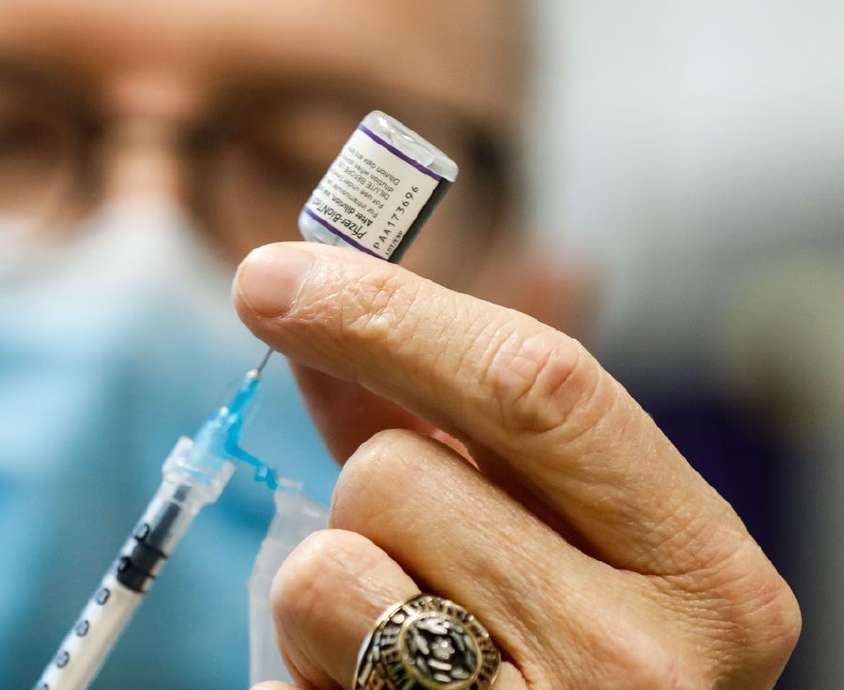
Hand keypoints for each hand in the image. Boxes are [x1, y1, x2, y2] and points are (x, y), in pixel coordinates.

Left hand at [232, 243, 799, 689]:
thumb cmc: (553, 668)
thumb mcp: (541, 543)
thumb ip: (445, 431)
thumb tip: (328, 317)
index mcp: (702, 569)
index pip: (540, 385)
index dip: (389, 310)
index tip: (272, 276)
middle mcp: (651, 660)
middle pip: (403, 470)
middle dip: (366, 486)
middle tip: (403, 537)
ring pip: (333, 561)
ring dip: (333, 587)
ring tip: (402, 644)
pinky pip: (305, 655)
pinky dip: (308, 661)